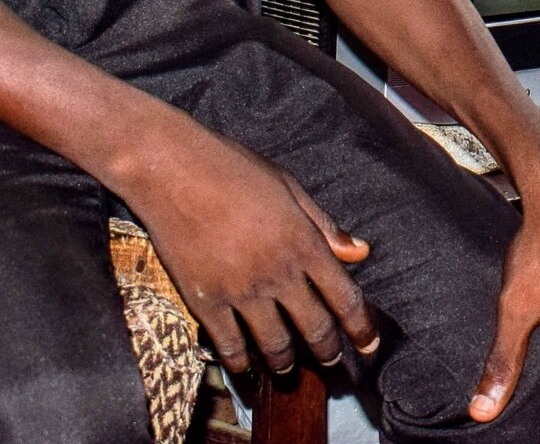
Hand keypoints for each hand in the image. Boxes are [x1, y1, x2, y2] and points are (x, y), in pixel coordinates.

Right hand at [115, 117, 376, 378]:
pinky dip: (242, 364)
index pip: (345, 298)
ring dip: (286, 363)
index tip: (368, 346)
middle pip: (314, 328)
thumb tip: (360, 251)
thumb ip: (324, 225)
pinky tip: (246, 369)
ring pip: (275, 345)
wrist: (171, 170)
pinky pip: (230, 346)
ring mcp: (241, 291)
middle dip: (327, 353)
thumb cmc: (233, 170)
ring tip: (289, 369)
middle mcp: (278, 272)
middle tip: (332, 364)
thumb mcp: (289, 188)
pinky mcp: (205, 301)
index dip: (361, 328)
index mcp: (304, 242)